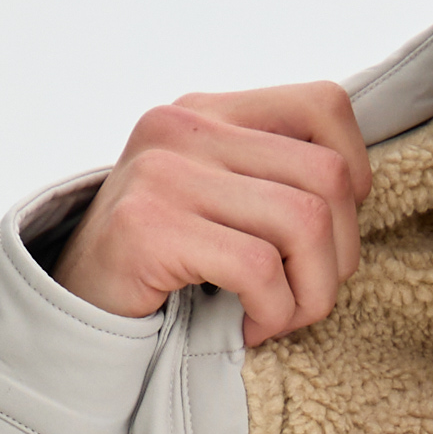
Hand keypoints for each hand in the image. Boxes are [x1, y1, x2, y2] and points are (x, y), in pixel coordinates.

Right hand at [54, 84, 373, 347]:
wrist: (76, 312)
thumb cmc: (164, 268)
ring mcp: (163, 173)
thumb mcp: (221, 202)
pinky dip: (271, 313)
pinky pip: (257, 269)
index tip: (329, 233)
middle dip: (339, 258)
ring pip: (304, 223)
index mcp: (210, 112)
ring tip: (277, 316)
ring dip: (309, 294)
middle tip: (304, 297)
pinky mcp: (148, 226)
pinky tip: (248, 327)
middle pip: (329, 178)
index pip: (325, 106)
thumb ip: (273, 179)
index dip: (355, 176)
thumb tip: (357, 192)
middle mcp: (185, 127)